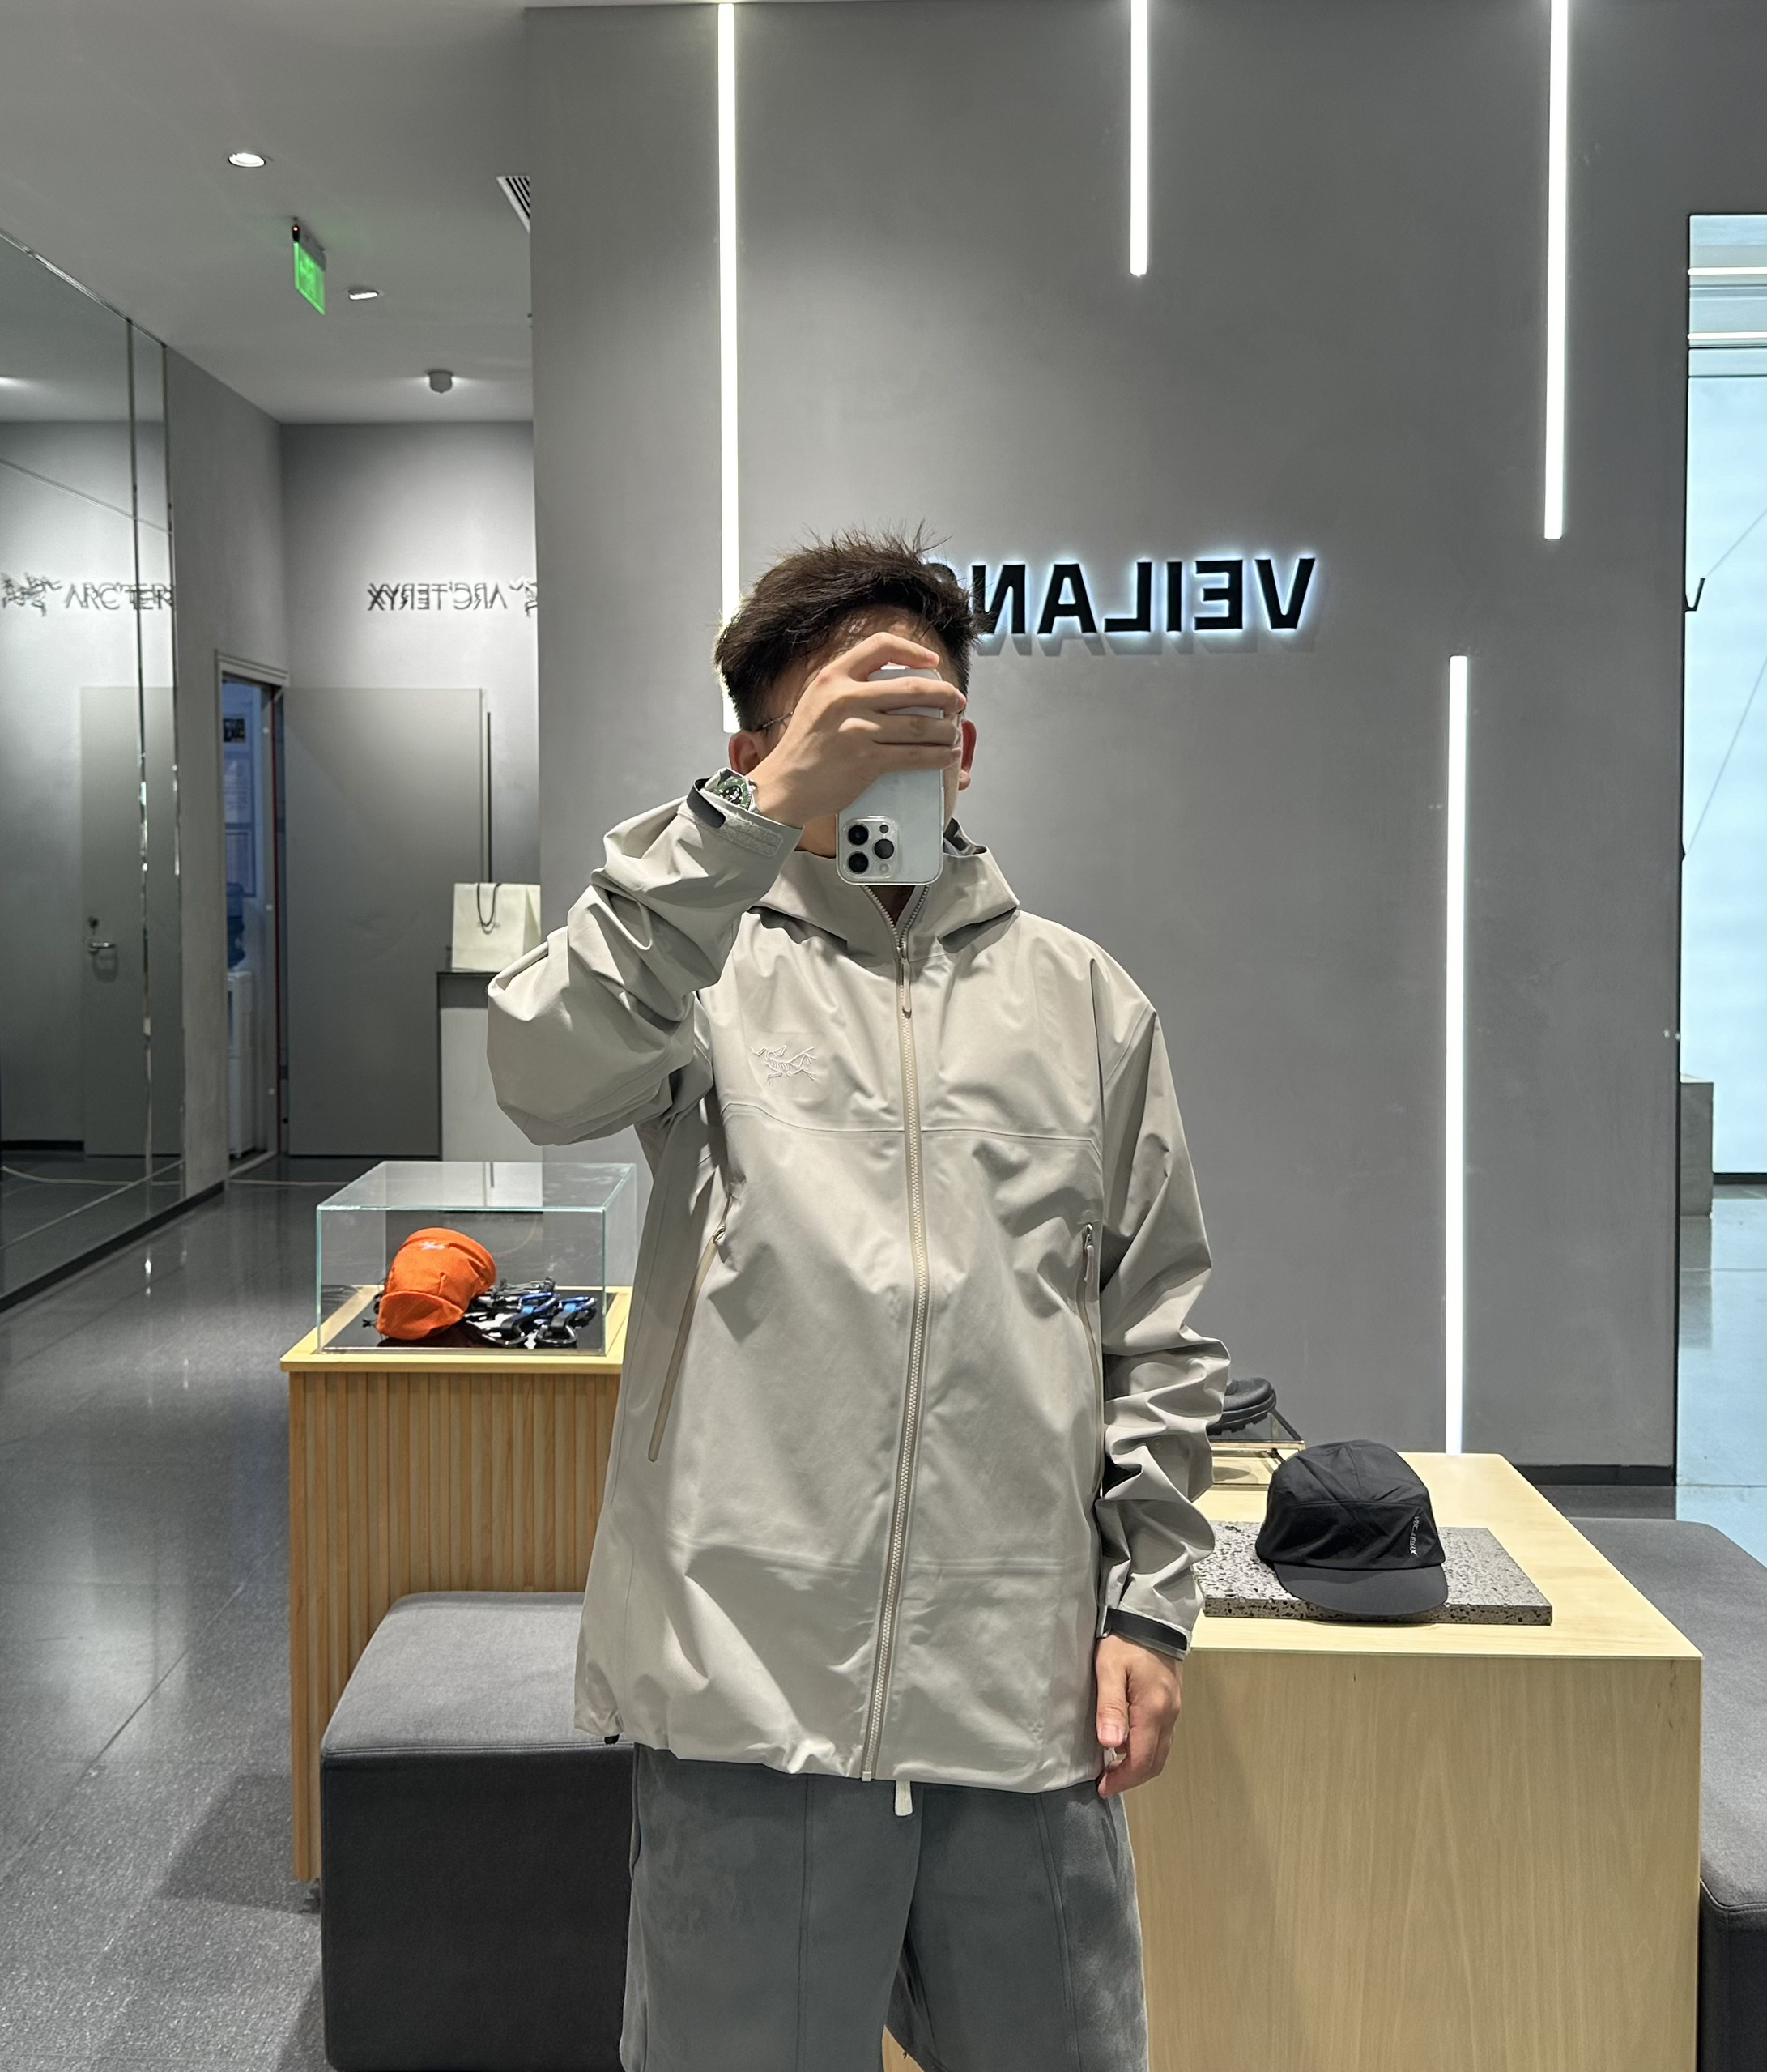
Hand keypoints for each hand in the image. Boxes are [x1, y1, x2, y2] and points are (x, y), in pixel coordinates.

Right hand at [744, 630, 964, 830]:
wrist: (784, 784)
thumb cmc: (804, 746)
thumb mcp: (818, 701)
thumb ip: (849, 689)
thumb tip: (895, 689)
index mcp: (833, 678)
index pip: (880, 646)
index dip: (913, 651)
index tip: (932, 663)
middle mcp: (845, 699)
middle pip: (911, 688)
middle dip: (944, 695)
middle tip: (957, 702)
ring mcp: (857, 730)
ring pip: (918, 725)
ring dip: (946, 730)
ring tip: (954, 733)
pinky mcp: (866, 760)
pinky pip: (913, 755)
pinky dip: (937, 756)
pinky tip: (946, 756)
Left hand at [1093, 1635, 1181, 1796]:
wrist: (1151, 1616)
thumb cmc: (1126, 1640)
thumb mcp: (1109, 1669)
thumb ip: (1110, 1707)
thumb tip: (1110, 1744)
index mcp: (1154, 1710)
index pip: (1142, 1761)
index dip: (1122, 1780)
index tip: (1103, 1786)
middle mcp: (1169, 1714)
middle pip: (1155, 1762)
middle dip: (1131, 1778)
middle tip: (1107, 1781)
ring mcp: (1173, 1709)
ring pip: (1161, 1751)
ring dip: (1139, 1764)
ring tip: (1113, 1765)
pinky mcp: (1172, 1702)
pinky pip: (1163, 1736)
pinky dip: (1147, 1749)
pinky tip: (1127, 1742)